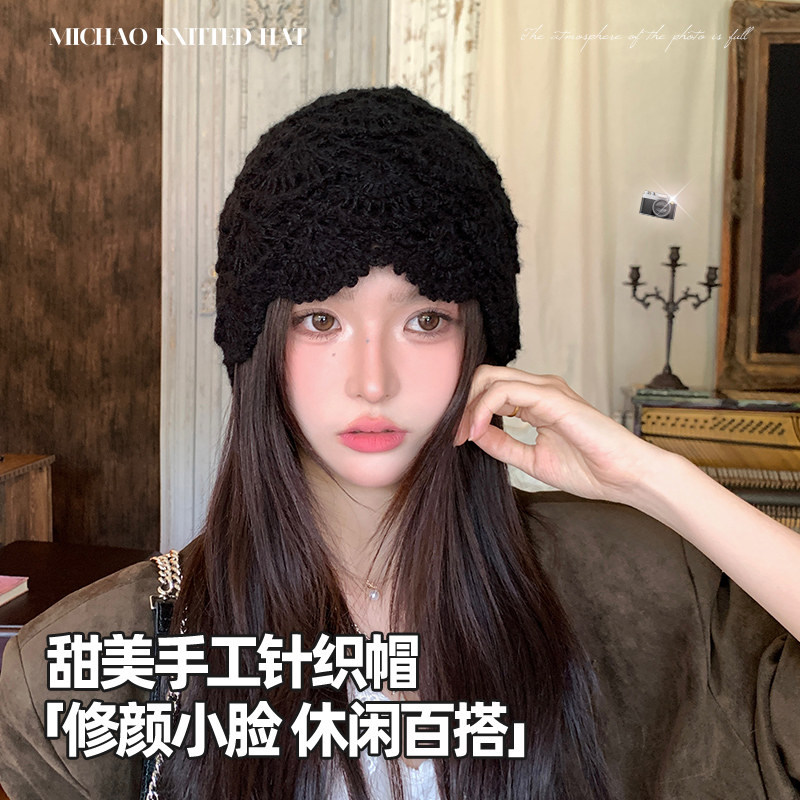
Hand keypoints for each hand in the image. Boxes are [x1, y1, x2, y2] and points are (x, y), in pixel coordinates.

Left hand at [454, 366, 665, 504]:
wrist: (625, 478)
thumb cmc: (589, 469)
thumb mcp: (532, 460)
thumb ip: (504, 445)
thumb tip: (474, 434)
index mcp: (536, 402)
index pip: (490, 389)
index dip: (468, 411)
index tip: (457, 439)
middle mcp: (540, 390)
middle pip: (485, 376)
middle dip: (464, 403)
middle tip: (456, 435)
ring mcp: (547, 390)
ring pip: (491, 378)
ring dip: (470, 406)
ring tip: (464, 435)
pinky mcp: (553, 397)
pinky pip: (506, 391)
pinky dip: (484, 408)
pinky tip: (478, 431)